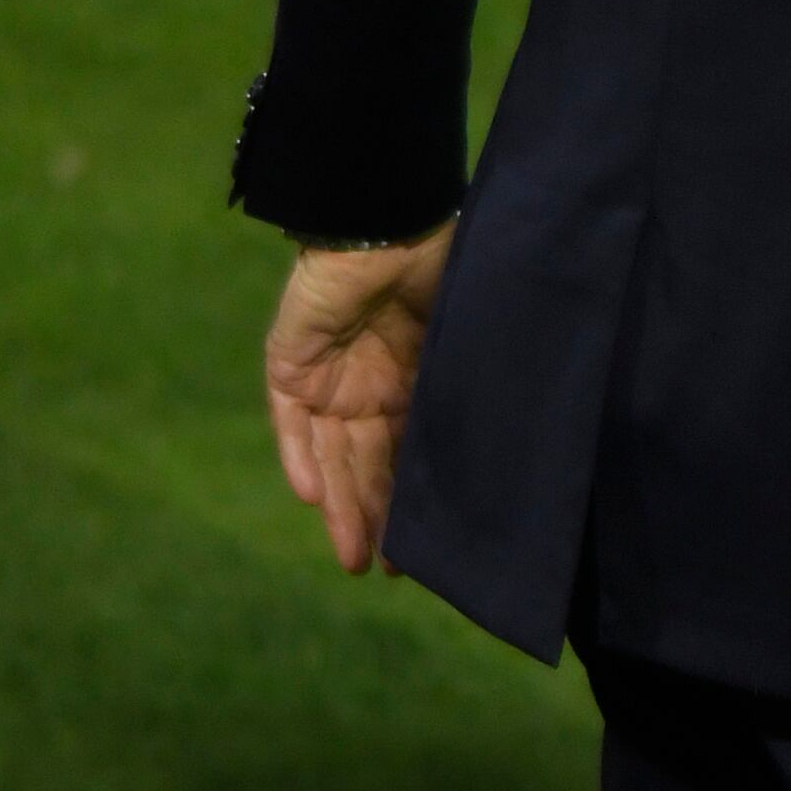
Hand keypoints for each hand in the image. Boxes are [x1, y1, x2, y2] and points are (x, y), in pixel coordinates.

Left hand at [263, 221, 452, 573]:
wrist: (388, 222)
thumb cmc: (441, 271)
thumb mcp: (462, 340)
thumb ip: (463, 387)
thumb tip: (501, 448)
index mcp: (414, 378)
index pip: (409, 451)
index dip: (413, 497)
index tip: (423, 549)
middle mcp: (370, 387)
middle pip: (368, 464)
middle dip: (376, 515)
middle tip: (387, 569)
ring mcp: (329, 377)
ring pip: (330, 455)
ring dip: (339, 505)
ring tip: (354, 558)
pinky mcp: (290, 365)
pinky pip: (291, 423)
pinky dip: (300, 458)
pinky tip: (312, 499)